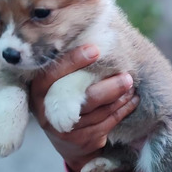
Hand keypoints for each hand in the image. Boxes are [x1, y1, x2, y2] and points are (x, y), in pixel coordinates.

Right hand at [30, 45, 139, 171]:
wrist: (66, 139)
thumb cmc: (64, 97)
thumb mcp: (57, 82)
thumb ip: (68, 65)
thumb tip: (95, 31)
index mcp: (38, 91)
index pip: (53, 74)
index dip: (74, 61)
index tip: (96, 49)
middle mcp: (47, 112)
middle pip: (84, 98)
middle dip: (109, 86)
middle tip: (127, 75)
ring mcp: (65, 129)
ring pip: (100, 111)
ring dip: (120, 97)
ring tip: (130, 83)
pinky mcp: (82, 141)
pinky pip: (108, 122)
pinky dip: (123, 109)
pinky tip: (132, 98)